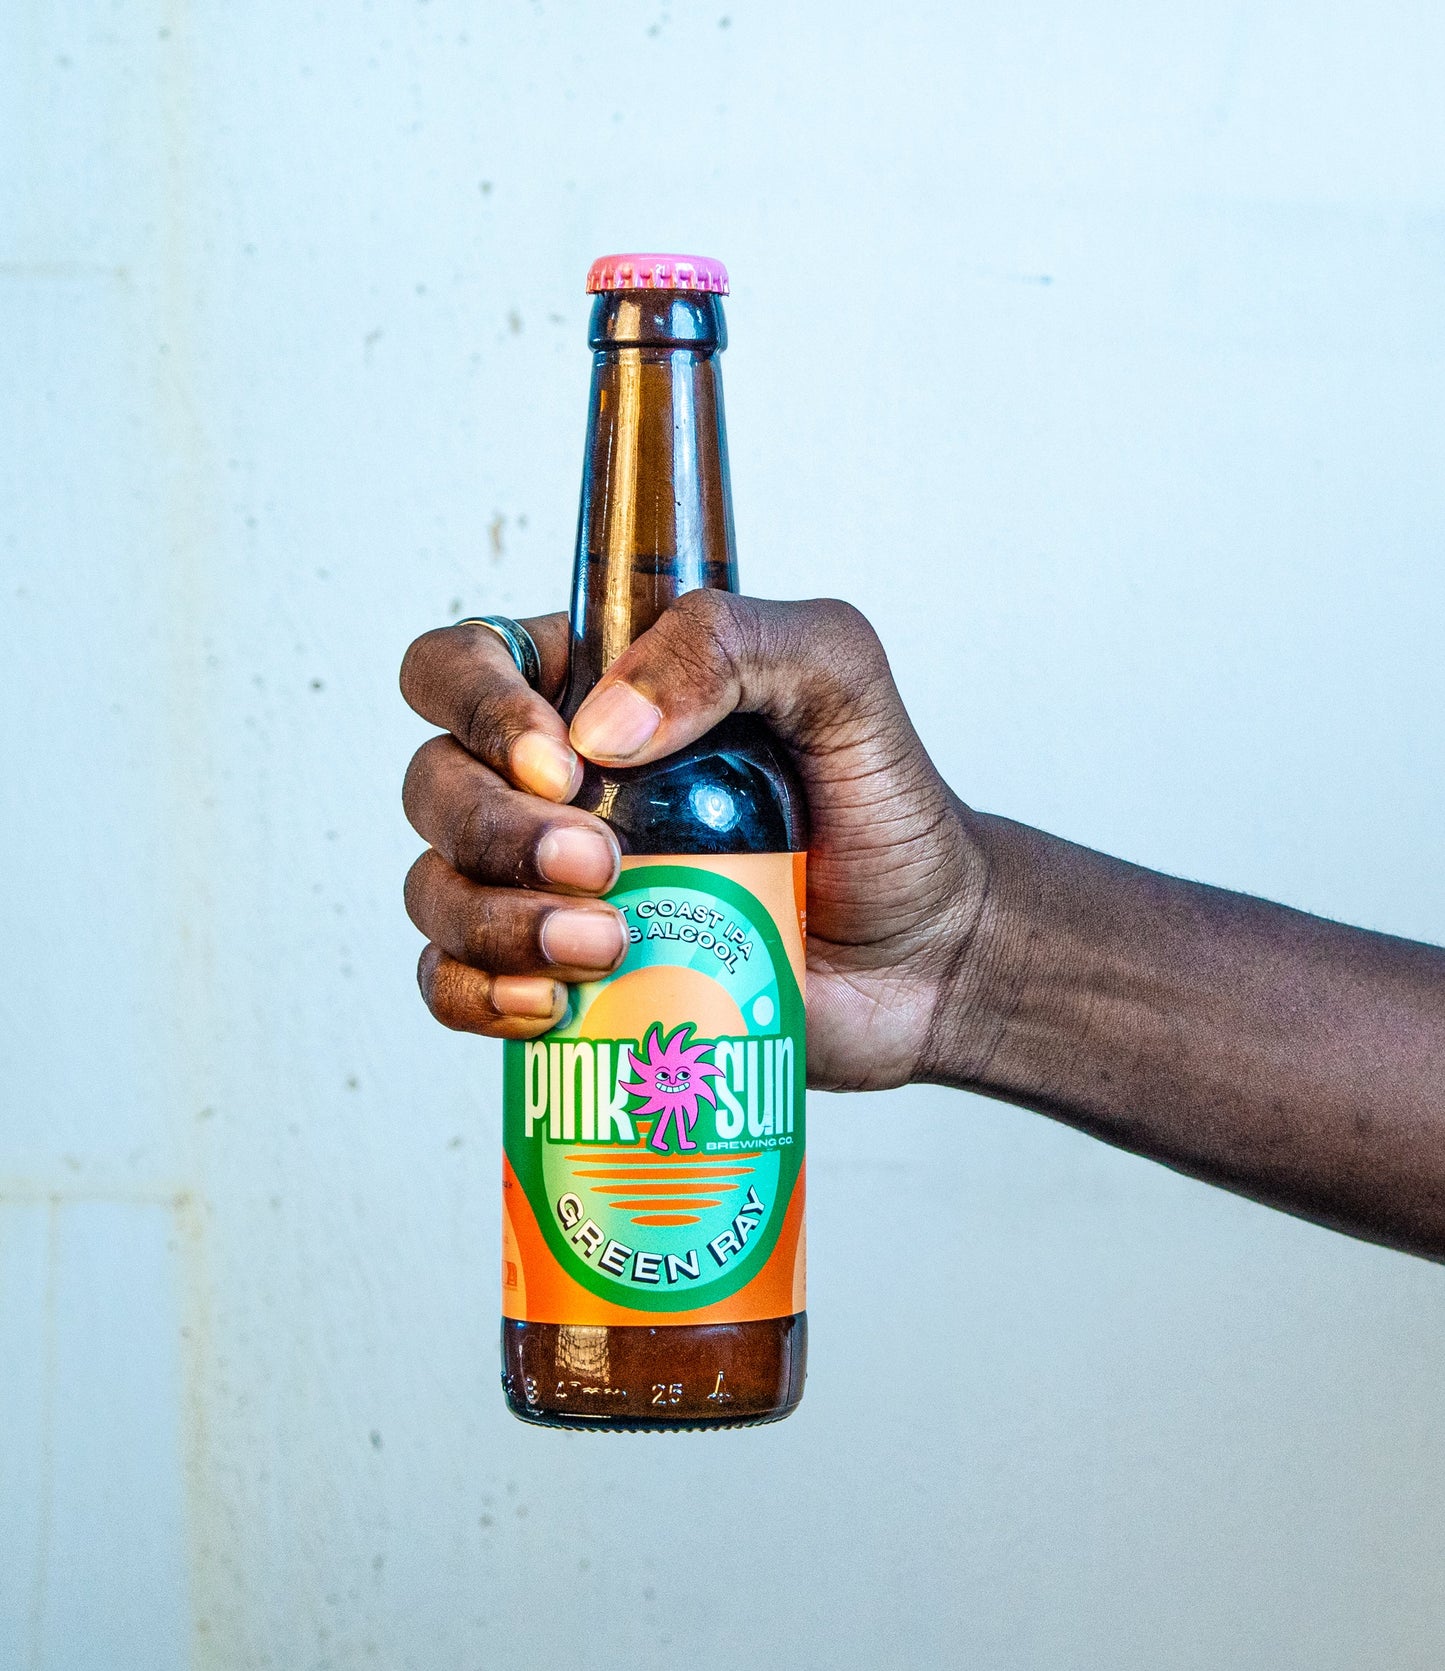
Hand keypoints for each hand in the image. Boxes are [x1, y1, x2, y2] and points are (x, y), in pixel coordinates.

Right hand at [400, 593, 991, 1089]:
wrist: (927, 954)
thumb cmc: (884, 808)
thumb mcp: (838, 678)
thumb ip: (731, 642)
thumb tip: (603, 726)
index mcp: (595, 689)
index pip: (463, 665)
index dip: (478, 708)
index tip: (567, 765)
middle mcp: (552, 786)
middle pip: (432, 785)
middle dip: (496, 830)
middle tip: (605, 866)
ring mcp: (547, 887)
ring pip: (434, 890)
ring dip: (496, 922)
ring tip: (604, 947)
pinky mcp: (559, 979)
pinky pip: (456, 986)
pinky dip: (479, 997)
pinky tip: (552, 1006)